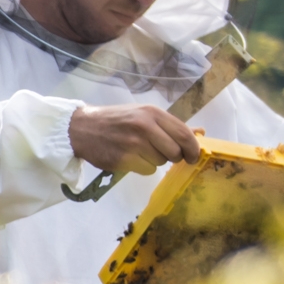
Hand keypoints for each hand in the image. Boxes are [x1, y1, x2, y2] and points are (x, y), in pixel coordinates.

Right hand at [66, 103, 204, 178]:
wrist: (82, 128)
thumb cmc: (117, 120)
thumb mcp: (144, 114)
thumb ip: (171, 125)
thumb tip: (201, 132)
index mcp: (152, 113)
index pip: (184, 134)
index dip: (193, 149)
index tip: (193, 157)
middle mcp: (144, 126)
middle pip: (175, 151)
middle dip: (172, 156)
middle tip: (160, 152)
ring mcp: (133, 144)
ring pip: (160, 162)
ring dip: (154, 161)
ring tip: (139, 151)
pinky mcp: (123, 159)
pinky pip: (146, 170)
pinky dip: (142, 167)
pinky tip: (131, 158)